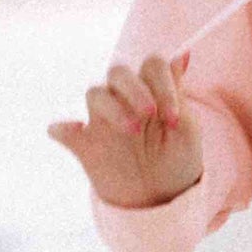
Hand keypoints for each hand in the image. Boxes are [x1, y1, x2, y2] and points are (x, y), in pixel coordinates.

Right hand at [47, 51, 203, 208]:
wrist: (163, 197)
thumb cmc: (178, 158)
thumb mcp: (188, 130)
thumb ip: (178, 95)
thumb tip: (182, 54)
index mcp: (153, 90)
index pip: (152, 66)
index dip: (163, 84)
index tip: (173, 116)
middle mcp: (126, 99)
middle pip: (119, 72)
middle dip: (135, 89)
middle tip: (150, 113)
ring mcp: (103, 120)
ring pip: (95, 93)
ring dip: (112, 107)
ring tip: (131, 130)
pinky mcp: (86, 145)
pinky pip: (64, 130)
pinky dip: (63, 128)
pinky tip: (72, 131)